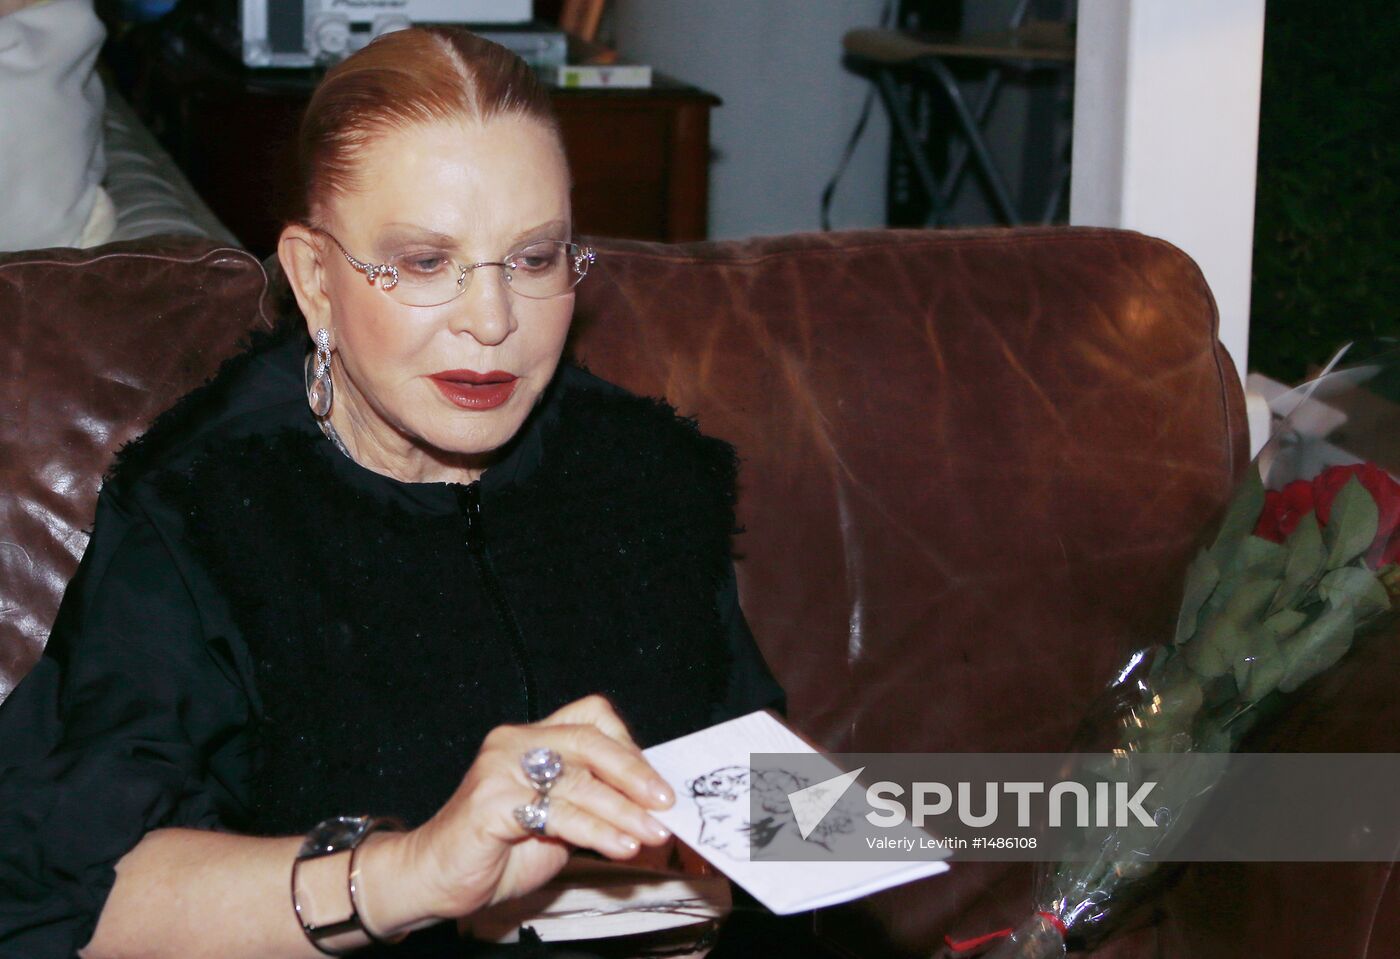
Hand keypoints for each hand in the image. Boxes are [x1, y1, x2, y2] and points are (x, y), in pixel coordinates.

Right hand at [401, 695, 676, 920]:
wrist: (434, 877)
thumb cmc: (497, 849)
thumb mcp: (558, 819)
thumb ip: (594, 803)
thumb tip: (652, 807)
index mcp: (531, 738)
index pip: (591, 717)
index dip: (629, 747)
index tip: (656, 784)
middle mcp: (514, 743)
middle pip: (589, 741)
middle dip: (634, 773)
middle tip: (664, 801)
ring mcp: (499, 770)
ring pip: (578, 781)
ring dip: (623, 810)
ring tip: (651, 834)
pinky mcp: (490, 805)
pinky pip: (556, 813)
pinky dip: (595, 830)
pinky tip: (618, 846)